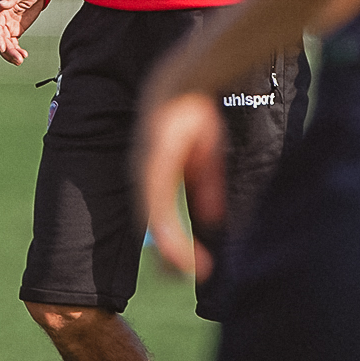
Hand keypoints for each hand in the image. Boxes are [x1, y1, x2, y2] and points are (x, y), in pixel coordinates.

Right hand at [0, 0, 46, 64]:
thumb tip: (1, 5)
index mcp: (1, 10)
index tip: (2, 48)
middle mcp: (2, 19)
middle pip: (1, 38)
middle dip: (8, 50)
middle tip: (18, 60)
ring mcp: (9, 26)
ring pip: (7, 43)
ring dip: (12, 53)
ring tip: (21, 61)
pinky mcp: (16, 30)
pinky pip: (13, 43)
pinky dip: (17, 50)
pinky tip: (23, 55)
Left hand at [136, 85, 225, 277]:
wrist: (186, 82)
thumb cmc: (194, 116)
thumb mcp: (206, 159)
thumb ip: (207, 190)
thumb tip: (213, 221)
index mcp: (156, 176)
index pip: (158, 218)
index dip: (170, 243)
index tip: (186, 266)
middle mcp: (147, 177)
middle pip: (152, 224)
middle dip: (165, 255)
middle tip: (177, 278)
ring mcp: (146, 171)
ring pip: (153, 219)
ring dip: (168, 248)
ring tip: (181, 271)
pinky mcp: (152, 165)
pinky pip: (157, 203)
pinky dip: (167, 229)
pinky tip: (175, 246)